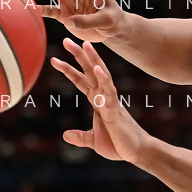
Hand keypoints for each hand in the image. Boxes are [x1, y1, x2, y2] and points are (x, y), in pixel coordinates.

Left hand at [53, 39, 150, 164]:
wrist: (136, 152)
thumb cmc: (119, 145)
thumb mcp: (93, 141)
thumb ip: (80, 137)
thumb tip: (65, 135)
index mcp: (98, 102)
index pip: (81, 81)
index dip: (69, 70)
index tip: (55, 59)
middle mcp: (104, 97)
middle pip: (89, 71)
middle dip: (78, 56)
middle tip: (66, 39)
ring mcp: (110, 101)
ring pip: (100, 75)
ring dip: (92, 59)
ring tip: (84, 43)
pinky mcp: (115, 110)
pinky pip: (109, 91)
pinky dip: (103, 79)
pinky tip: (97, 68)